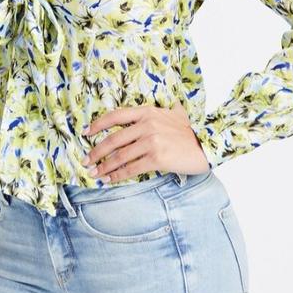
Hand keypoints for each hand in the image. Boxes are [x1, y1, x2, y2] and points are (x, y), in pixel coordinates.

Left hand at [81, 100, 210, 181]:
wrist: (207, 145)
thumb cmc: (188, 131)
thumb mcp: (168, 115)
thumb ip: (151, 116)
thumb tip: (132, 121)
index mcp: (147, 112)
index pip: (116, 116)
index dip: (98, 124)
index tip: (85, 133)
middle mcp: (147, 124)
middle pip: (114, 139)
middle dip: (96, 152)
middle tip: (86, 161)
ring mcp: (152, 141)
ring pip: (120, 156)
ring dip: (104, 167)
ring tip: (95, 173)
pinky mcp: (157, 158)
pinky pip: (131, 169)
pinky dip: (117, 175)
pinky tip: (109, 180)